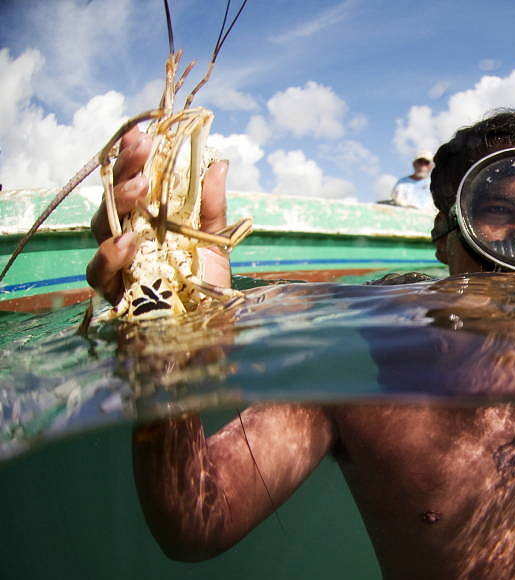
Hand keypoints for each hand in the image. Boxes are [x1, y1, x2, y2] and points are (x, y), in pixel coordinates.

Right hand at [86, 126, 230, 303]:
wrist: (207, 336)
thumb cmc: (206, 288)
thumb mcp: (216, 243)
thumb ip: (212, 206)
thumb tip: (220, 162)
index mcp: (149, 220)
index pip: (134, 181)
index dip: (133, 157)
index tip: (142, 133)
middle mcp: (127, 237)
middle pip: (113, 198)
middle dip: (124, 171)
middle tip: (139, 149)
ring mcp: (116, 265)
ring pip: (100, 228)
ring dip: (117, 206)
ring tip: (138, 190)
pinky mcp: (111, 295)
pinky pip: (99, 273)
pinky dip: (111, 256)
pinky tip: (128, 242)